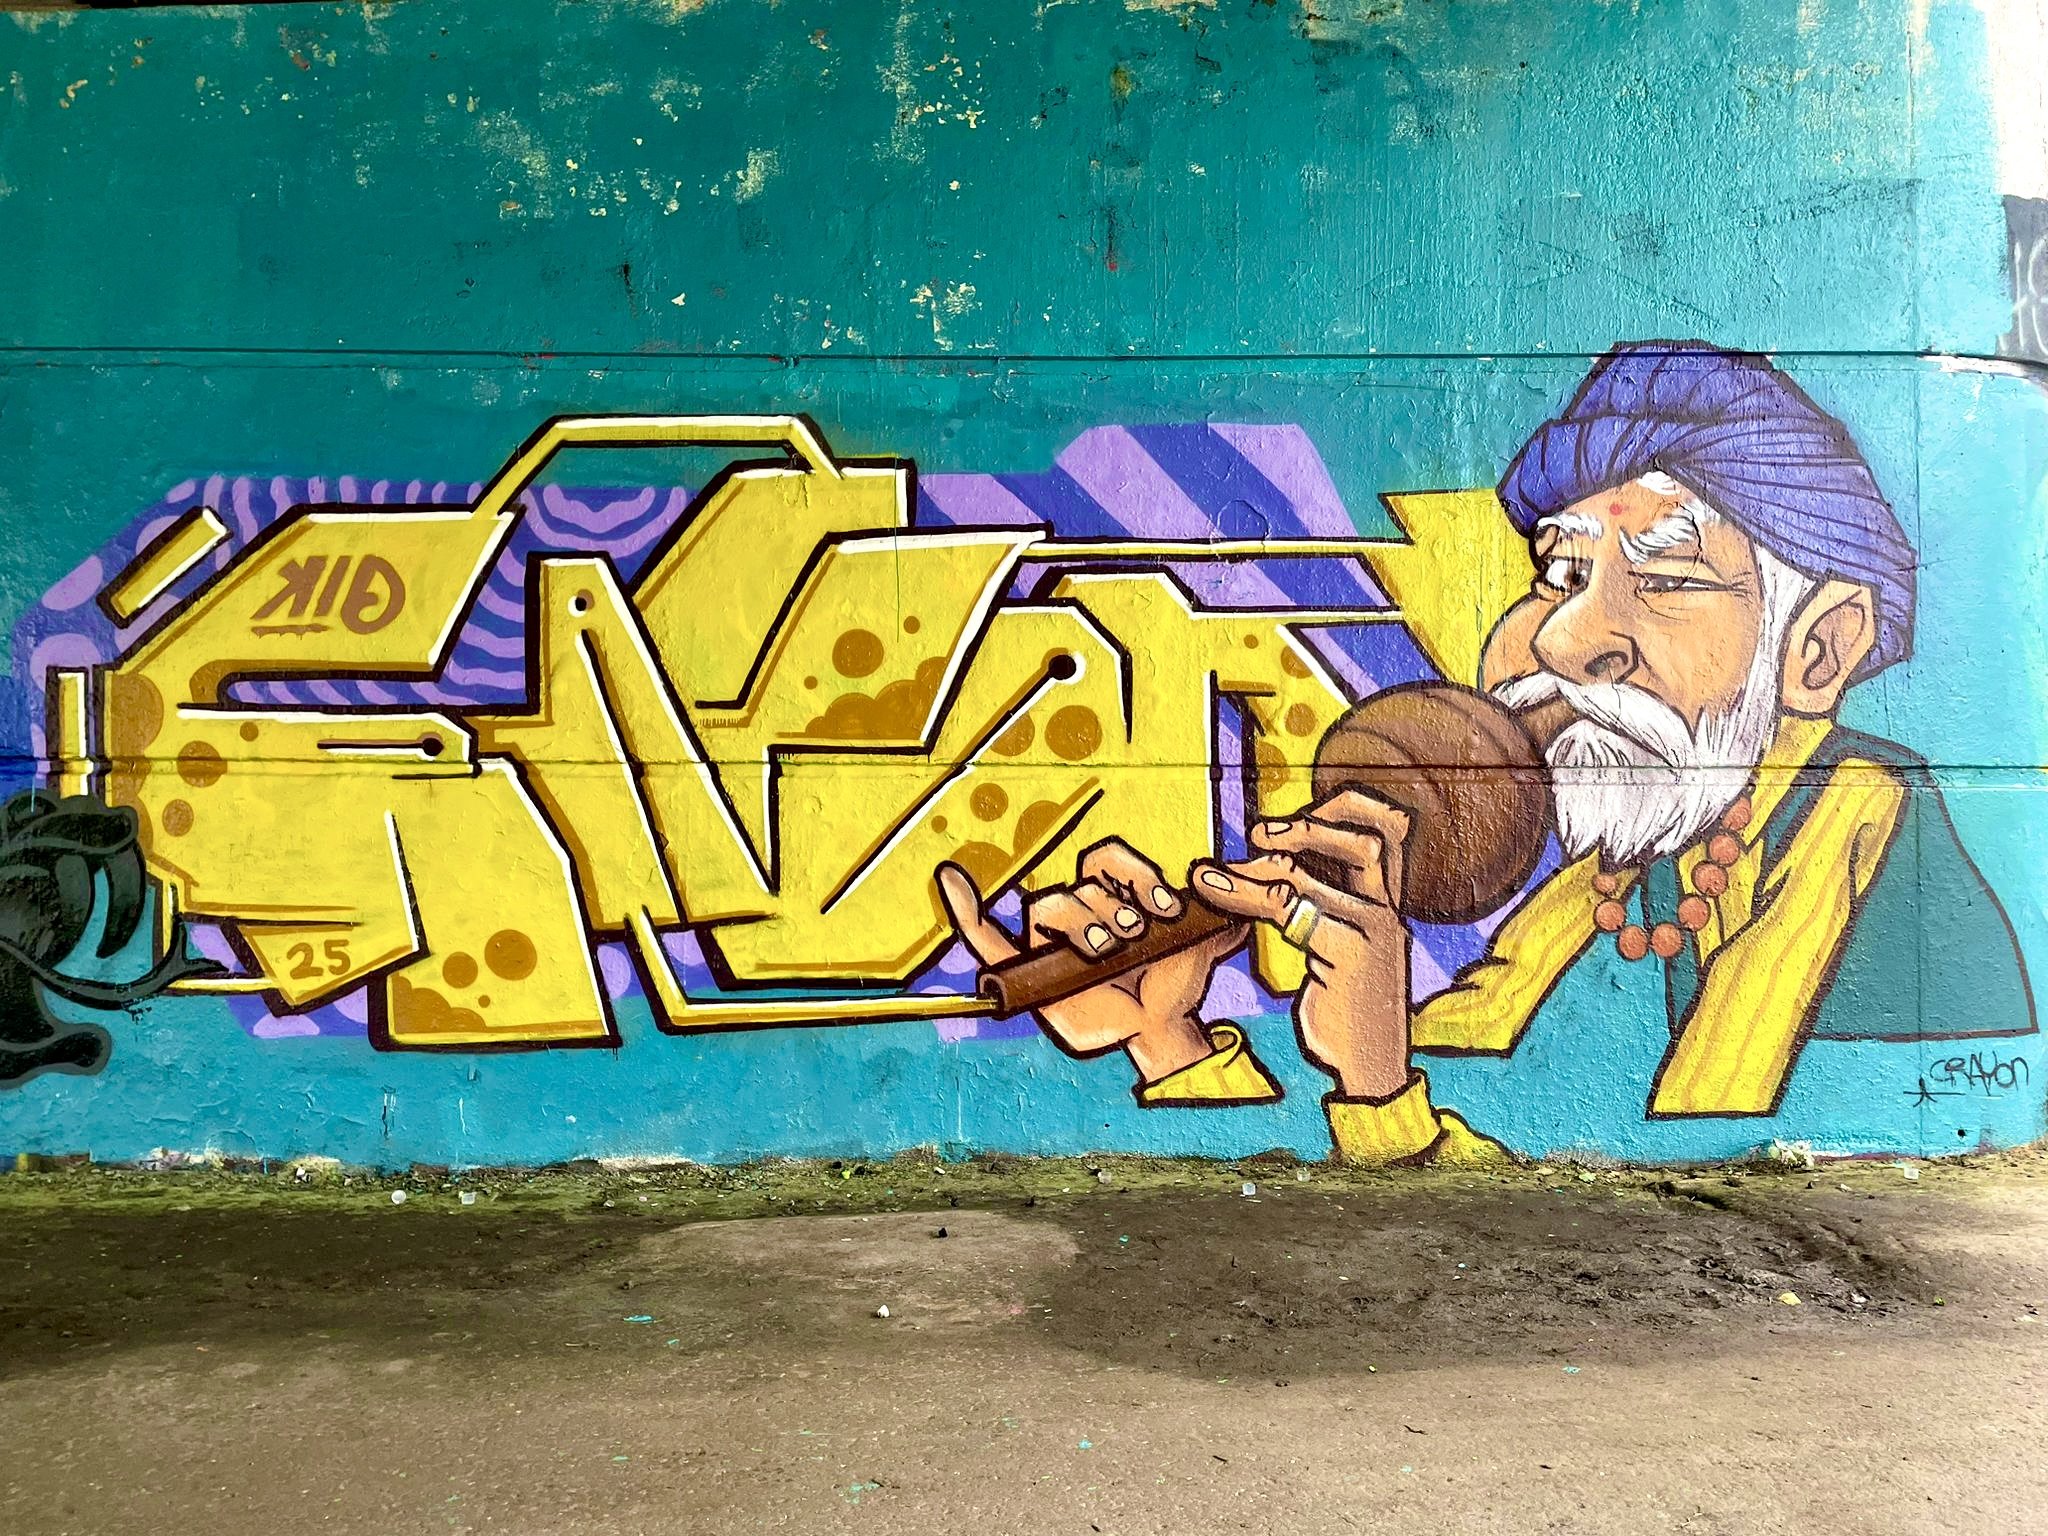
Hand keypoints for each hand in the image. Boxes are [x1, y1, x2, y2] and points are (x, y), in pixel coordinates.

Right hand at [937, 839, 1246, 1083]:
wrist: (1160, 1029)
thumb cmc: (1176, 979)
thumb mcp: (1206, 942)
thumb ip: (1230, 912)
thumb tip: (1256, 890)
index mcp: (1113, 890)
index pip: (1109, 860)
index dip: (1136, 877)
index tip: (1168, 909)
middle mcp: (1077, 907)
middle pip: (1079, 886)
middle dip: (1110, 907)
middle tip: (1138, 935)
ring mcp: (1049, 938)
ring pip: (1046, 906)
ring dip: (1080, 922)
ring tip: (1107, 950)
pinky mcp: (1027, 971)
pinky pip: (983, 937)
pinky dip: (963, 911)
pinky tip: (951, 879)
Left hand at [1191, 790, 1415, 1099]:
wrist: (1370, 1066)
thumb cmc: (1347, 1004)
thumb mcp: (1338, 945)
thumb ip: (1320, 902)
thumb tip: (1270, 860)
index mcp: (1387, 901)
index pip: (1390, 829)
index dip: (1350, 806)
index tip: (1302, 810)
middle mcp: (1388, 910)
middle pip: (1369, 840)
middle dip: (1311, 824)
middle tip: (1259, 833)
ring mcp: (1374, 932)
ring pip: (1314, 875)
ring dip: (1254, 867)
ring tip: (1210, 873)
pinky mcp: (1351, 956)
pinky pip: (1292, 910)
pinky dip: (1245, 896)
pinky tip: (1214, 893)